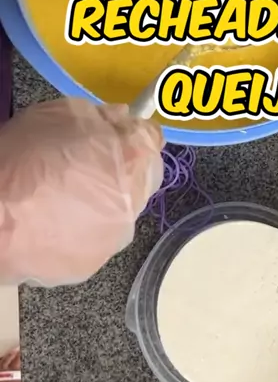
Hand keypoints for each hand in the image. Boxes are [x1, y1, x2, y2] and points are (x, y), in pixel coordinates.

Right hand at [0, 99, 163, 285]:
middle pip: (142, 177)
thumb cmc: (20, 161)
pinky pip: (94, 240)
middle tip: (85, 166)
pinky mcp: (92, 264)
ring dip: (102, 202)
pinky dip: (81, 231)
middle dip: (121, 169)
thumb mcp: (57, 117)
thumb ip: (99, 117)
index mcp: (130, 157)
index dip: (133, 134)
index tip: (116, 137)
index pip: (152, 138)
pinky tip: (51, 224)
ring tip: (61, 199)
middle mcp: (134, 199)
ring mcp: (115, 236)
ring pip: (119, 212)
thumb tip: (120, 119)